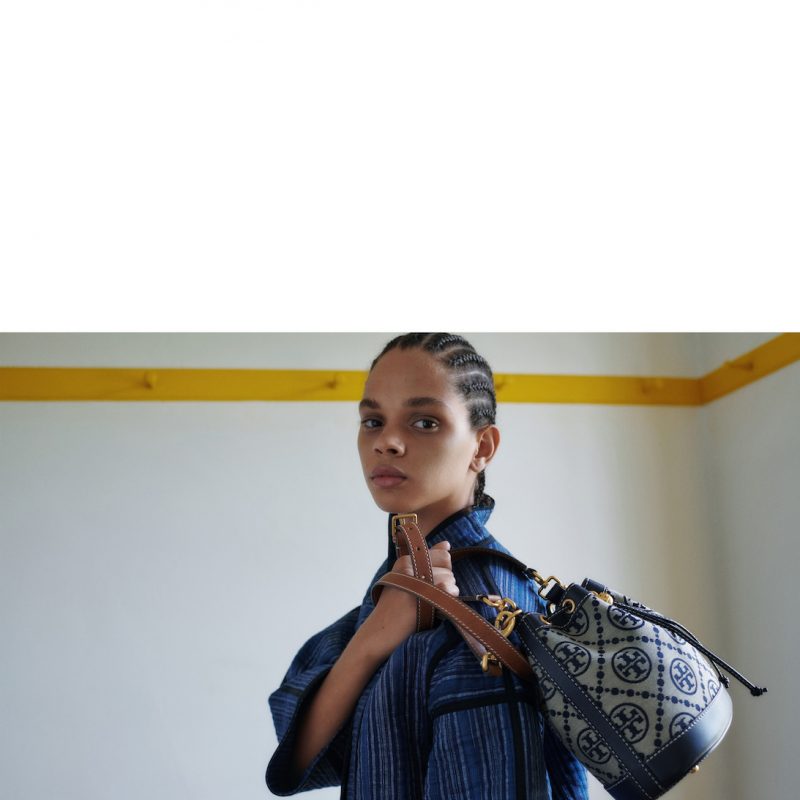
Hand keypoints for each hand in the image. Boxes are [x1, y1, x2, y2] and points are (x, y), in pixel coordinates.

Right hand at [363, 540, 458, 660]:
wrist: (379, 633)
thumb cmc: (393, 608)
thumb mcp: (406, 579)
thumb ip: (427, 560)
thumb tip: (447, 543)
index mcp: (406, 560)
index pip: (443, 555)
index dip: (443, 571)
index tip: (430, 583)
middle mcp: (411, 566)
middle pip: (449, 569)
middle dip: (446, 584)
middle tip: (429, 598)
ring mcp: (416, 581)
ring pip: (452, 581)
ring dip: (448, 595)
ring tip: (431, 605)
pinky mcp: (423, 597)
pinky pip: (450, 593)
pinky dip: (449, 602)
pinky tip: (437, 610)